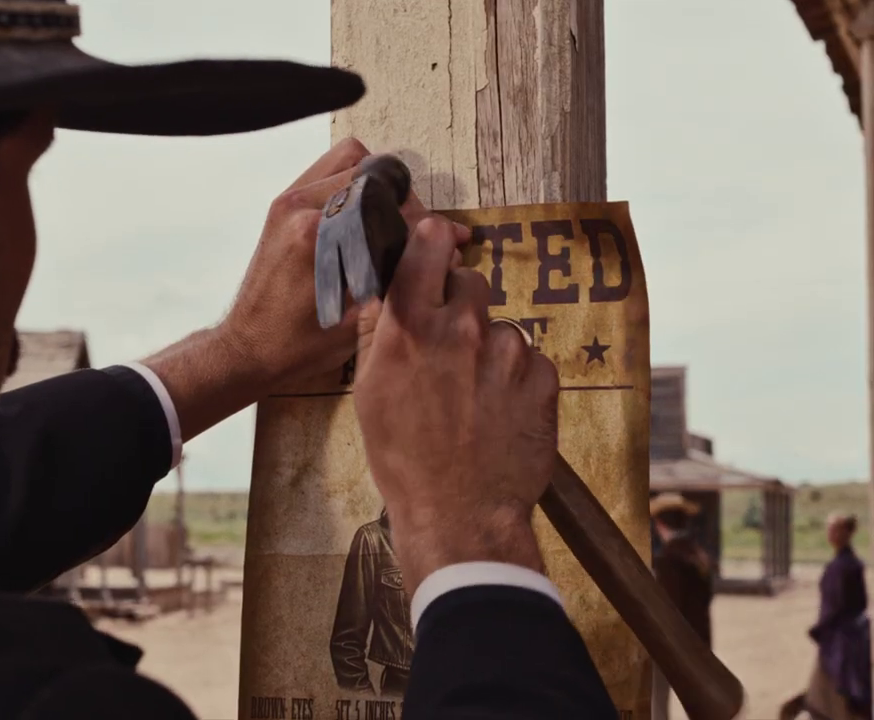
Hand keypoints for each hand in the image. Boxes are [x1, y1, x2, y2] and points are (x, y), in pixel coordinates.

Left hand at [142, 140, 467, 442]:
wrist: (247, 349)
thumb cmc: (300, 345)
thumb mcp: (361, 320)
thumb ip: (401, 276)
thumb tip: (448, 249)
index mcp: (320, 236)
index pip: (390, 205)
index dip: (424, 222)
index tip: (444, 241)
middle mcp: (301, 207)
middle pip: (375, 174)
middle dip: (406, 200)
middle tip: (419, 232)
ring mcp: (289, 200)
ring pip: (351, 158)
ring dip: (380, 184)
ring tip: (392, 219)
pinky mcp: (283, 203)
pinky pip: (328, 168)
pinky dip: (354, 181)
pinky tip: (366, 215)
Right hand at [353, 215, 559, 595]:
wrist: (460, 514)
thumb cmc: (403, 457)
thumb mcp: (369, 392)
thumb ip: (377, 331)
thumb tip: (380, 287)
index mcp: (412, 327)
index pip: (429, 245)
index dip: (433, 242)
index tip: (435, 248)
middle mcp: (463, 329)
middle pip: (471, 283)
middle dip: (461, 306)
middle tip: (451, 350)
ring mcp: (508, 353)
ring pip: (501, 328)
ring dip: (490, 350)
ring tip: (475, 398)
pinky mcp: (544, 379)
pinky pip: (531, 360)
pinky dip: (519, 379)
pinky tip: (500, 413)